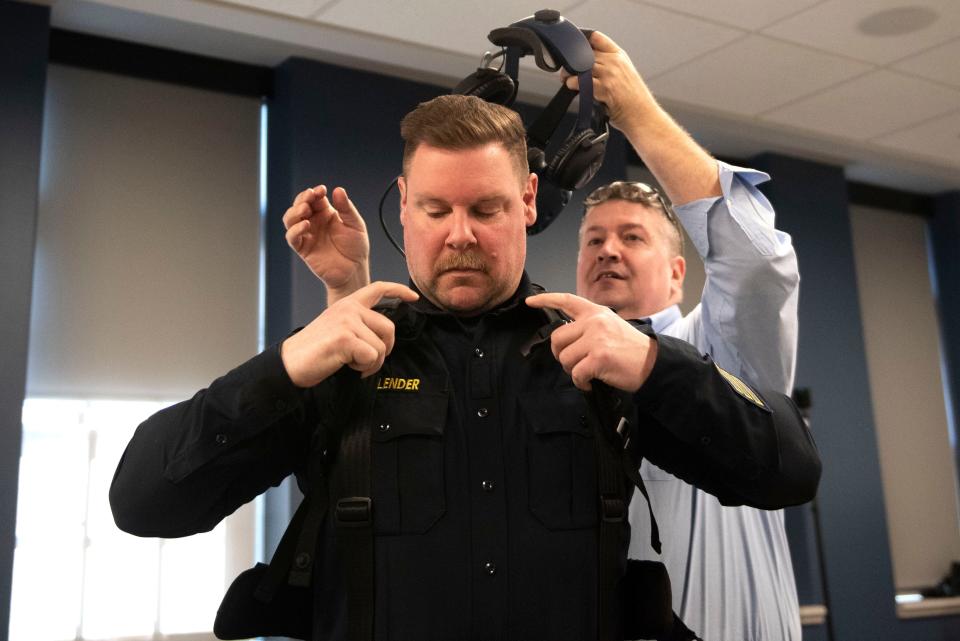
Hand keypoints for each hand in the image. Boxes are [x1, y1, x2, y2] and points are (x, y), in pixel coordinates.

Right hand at [281, 281, 417, 386]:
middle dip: (384, 349)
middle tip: (368, 361)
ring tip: (353, 364)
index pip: (377, 289)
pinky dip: (364, 369)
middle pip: (388, 328)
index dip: (398, 291)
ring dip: (371, 363)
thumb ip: (359, 325)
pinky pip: (372, 357)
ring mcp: (347, 321)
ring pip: (381, 346)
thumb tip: (383, 337)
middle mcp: (349, 309)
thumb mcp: (338, 328)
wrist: (291, 362)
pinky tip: (349, 367)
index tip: (413, 297)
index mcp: (348, 304)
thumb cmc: (316, 350)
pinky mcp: (346, 338)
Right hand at [283, 185, 370, 300]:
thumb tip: (338, 190)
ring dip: (294, 212)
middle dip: (302, 198)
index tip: (322, 189)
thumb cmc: (355, 247)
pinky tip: (305, 225)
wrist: (354, 270)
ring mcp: (307, 235)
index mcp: (326, 213)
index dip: (315, 192)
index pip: (314, 198)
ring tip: (305, 209)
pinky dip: (295, 230)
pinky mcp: (303, 248)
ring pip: (290, 219)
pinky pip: (292, 237)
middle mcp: (314, 222)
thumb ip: (346, 208)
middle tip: (310, 196)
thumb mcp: (355, 224)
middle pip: (299, 205)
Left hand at [526, 292, 656, 391]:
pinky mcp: (598, 357)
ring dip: (572, 370)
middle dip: (561, 354)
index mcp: (595, 312)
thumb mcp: (610, 326)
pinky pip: (575, 374)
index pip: (566, 300)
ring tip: (588, 371)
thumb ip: (588, 327)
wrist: (653, 363)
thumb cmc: (630, 350)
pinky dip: (581, 382)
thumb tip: (564, 341)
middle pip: (557, 339)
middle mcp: (594, 322)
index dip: (545, 300)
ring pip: (564, 358)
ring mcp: (596, 339)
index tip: (529, 302)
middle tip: (577, 362)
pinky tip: (591, 382)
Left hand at [562, 31, 655, 135]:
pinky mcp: (605, 88)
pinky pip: (581, 81)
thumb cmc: (632, 99)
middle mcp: (614, 62)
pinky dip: (573, 83)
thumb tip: (585, 62)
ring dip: (569, 73)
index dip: (581, 41)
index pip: (596, 38)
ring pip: (581, 66)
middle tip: (566, 70)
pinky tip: (572, 86)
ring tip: (567, 79)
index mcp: (619, 55)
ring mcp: (610, 74)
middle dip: (572, 61)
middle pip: (585, 53)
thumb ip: (608, 63)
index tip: (573, 50)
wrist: (642, 115)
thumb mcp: (624, 73)